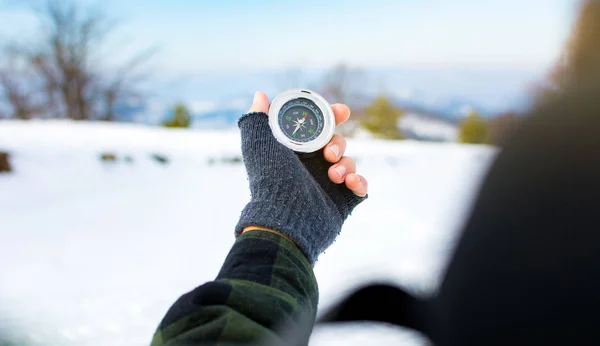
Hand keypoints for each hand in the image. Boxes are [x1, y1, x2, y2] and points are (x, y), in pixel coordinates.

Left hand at [248, 91, 367, 196]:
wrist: (284, 218)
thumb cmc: (270, 179)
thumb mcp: (259, 144)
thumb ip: (257, 118)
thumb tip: (261, 96)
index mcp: (295, 152)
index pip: (317, 128)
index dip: (331, 116)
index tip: (341, 111)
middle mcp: (311, 167)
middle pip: (336, 143)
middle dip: (338, 143)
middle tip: (328, 154)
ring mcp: (327, 185)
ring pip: (349, 164)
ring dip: (346, 164)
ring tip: (334, 175)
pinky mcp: (340, 202)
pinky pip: (359, 187)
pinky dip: (360, 182)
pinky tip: (351, 183)